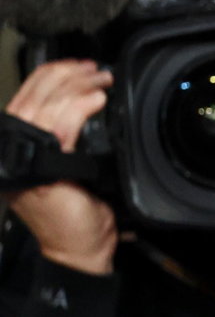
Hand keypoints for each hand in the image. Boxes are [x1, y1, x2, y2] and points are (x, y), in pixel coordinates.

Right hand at [3, 61, 116, 273]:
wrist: (79, 249)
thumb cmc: (76, 211)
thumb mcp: (67, 165)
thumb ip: (63, 136)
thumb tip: (82, 99)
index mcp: (13, 146)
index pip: (24, 98)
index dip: (49, 75)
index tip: (77, 66)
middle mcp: (12, 151)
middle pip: (32, 97)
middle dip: (65, 75)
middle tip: (93, 69)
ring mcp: (24, 160)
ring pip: (46, 107)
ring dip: (76, 86)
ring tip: (100, 80)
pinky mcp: (43, 169)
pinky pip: (61, 126)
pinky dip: (80, 107)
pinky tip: (97, 99)